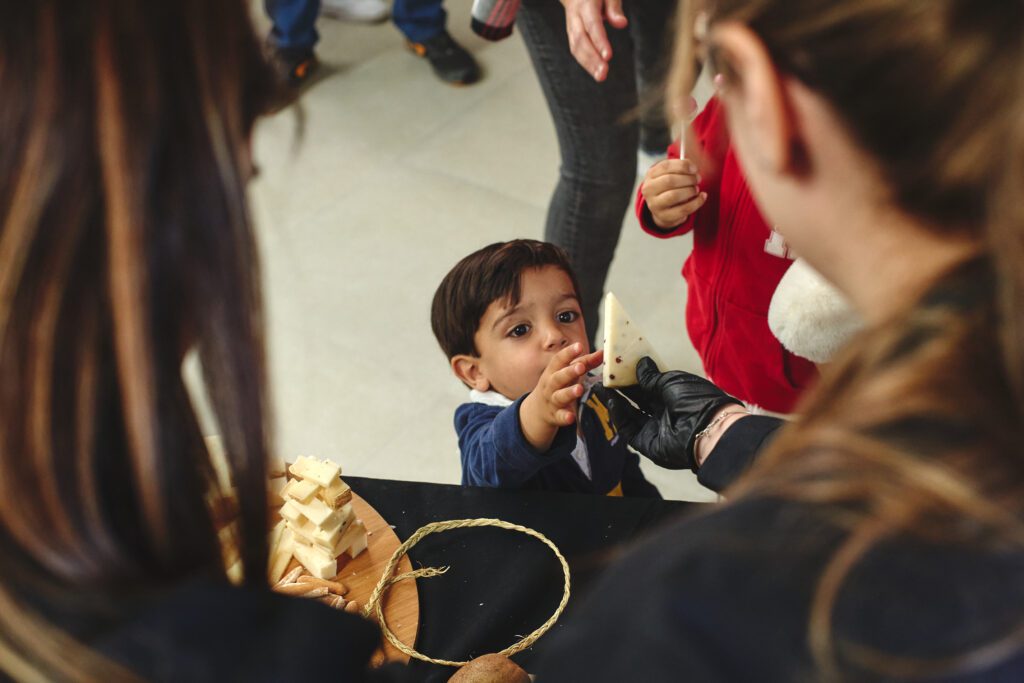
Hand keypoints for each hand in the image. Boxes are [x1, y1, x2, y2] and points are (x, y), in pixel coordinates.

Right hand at [520, 344, 602, 450]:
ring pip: (559, 396)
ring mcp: (552, 401)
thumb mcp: (567, 372)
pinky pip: (559, 417)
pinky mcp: (555, 416)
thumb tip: (602, 353)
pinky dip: (565, 417)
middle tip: (581, 367)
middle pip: (558, 377)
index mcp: (553, 371)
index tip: (578, 346)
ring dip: (569, 393)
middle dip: (569, 372)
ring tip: (579, 389)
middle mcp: (550, 385)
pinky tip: (571, 417)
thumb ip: (585, 362)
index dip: (568, 353)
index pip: (558, 360)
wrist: (538, 409)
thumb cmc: (558, 386)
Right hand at [560, 0, 627, 80]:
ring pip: (576, 48)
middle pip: (581, 40)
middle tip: (603, 74)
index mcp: (585, 4)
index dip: (599, 41)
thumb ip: (614, 7)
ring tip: (601, 76)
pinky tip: (596, 71)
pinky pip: (576, 50)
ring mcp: (571, 27)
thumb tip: (622, 24)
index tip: (607, 56)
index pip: (592, 25)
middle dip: (592, 59)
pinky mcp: (572, 35)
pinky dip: (585, 63)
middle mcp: (575, 17)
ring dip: (588, 65)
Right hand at [607, 357, 741, 469]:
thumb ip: (652, 376)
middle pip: (637, 400)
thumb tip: (641, 363)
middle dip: (620, 389)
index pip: (648, 387)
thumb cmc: (695, 399)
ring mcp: (655, 429)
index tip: (617, 369)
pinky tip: (612, 403)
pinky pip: (629, 430)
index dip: (632, 378)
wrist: (707, 428)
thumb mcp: (672, 382)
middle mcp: (664, 413)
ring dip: (615, 402)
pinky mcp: (647, 443)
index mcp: (674, 397)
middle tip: (603, 377)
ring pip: (630, 415)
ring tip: (601, 388)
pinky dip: (619, 417)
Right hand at [641, 158, 706, 228]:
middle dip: (688, 179)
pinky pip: (683, 209)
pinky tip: (702, 197)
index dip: (682, 166)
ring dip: (691, 190)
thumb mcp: (671, 174)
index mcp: (650, 175)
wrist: (663, 209)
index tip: (694, 169)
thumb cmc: (669, 187)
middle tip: (697, 179)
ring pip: (675, 195)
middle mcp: (649, 190)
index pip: (665, 166)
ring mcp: (655, 204)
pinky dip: (697, 202)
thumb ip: (681, 168)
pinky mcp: (664, 216)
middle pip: (670, 180)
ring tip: (696, 189)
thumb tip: (692, 168)